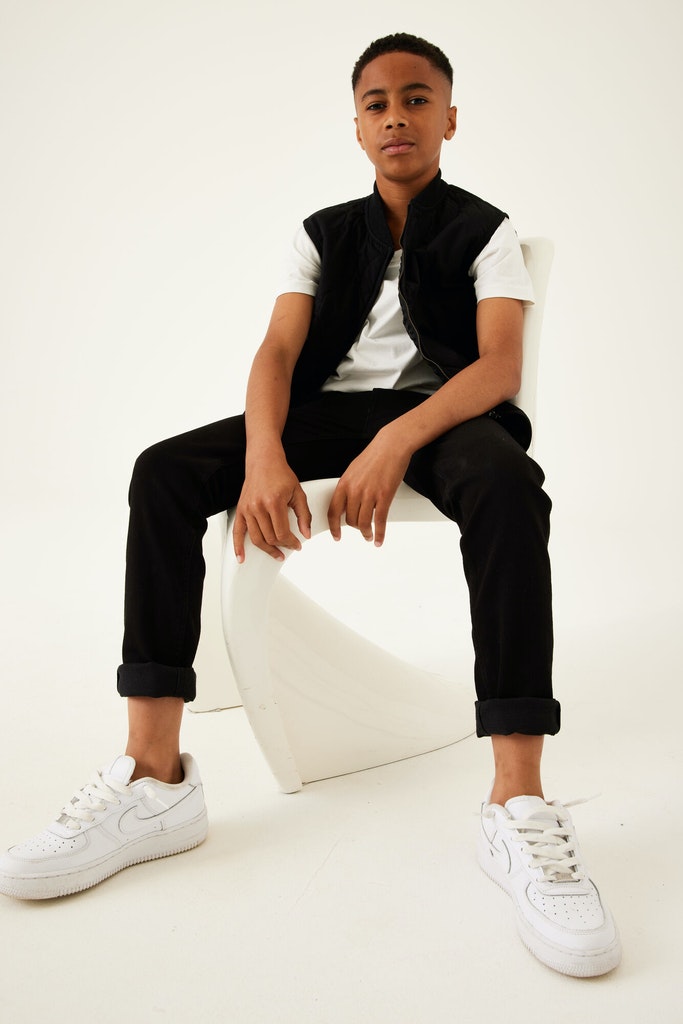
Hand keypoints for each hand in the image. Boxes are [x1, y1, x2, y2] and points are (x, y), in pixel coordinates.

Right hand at [233, 459, 310, 561]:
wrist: (264, 461)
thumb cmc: (280, 474)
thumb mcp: (298, 493)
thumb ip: (304, 515)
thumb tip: (306, 534)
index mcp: (274, 502)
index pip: (282, 533)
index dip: (291, 542)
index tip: (297, 545)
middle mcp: (258, 506)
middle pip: (270, 538)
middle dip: (282, 545)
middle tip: (289, 547)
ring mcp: (248, 509)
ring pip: (256, 538)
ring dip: (267, 550)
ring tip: (276, 554)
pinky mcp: (240, 509)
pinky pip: (237, 532)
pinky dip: (238, 547)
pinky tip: (241, 557)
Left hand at [327, 430, 410, 546]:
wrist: (391, 446)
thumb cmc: (374, 455)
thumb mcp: (353, 471)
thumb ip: (348, 487)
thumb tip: (345, 502)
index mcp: (344, 484)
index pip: (333, 511)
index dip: (334, 527)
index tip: (336, 535)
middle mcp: (354, 490)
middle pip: (349, 520)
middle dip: (355, 528)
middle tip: (360, 530)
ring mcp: (369, 494)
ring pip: (363, 523)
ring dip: (366, 533)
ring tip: (369, 536)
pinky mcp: (384, 497)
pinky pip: (379, 521)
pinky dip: (379, 534)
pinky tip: (379, 539)